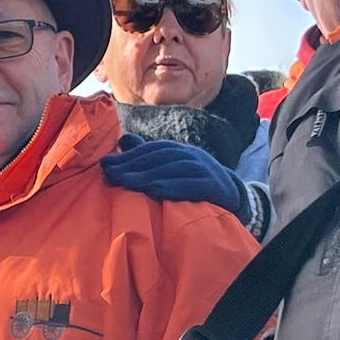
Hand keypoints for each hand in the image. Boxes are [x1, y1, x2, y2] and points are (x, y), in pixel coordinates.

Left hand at [100, 136, 246, 220]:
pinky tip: (155, 191)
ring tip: (126, 183)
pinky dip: (173, 187)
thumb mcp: (172, 168)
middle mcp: (191, 155)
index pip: (150, 150)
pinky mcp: (215, 185)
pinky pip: (192, 185)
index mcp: (178, 151)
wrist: (235, 197)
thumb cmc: (196, 183)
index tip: (105, 165)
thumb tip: (124, 142)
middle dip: (132, 165)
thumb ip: (148, 157)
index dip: (127, 156)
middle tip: (109, 174)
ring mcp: (204, 169)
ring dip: (148, 175)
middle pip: (159, 157)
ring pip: (173, 169)